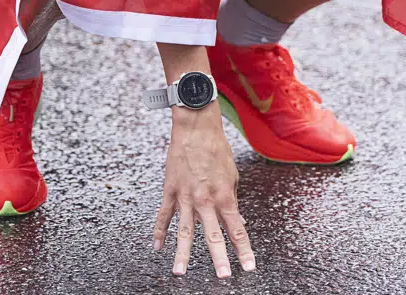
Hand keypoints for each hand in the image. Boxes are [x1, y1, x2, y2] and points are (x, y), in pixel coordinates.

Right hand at [153, 105, 253, 276]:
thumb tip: (236, 220)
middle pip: (213, 235)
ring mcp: (186, 197)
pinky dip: (159, 231)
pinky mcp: (170, 191)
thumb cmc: (217, 150)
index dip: (243, 250)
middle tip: (222, 277)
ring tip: (179, 273)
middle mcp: (206, 200)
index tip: (248, 268)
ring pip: (184, 231)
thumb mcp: (233, 175)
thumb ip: (232, 200)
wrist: (196, 128)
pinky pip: (164, 215)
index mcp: (225, 196)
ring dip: (182, 253)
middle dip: (218, 258)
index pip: (237, 230)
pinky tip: (157, 247)